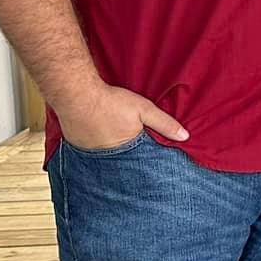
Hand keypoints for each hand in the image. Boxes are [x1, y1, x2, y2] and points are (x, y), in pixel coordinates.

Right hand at [56, 83, 187, 151]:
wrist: (76, 95)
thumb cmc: (110, 102)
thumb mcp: (143, 110)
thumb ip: (164, 123)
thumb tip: (184, 137)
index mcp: (125, 151)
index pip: (140, 163)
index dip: (146, 162)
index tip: (153, 166)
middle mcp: (106, 158)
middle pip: (122, 162)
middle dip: (129, 161)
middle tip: (133, 159)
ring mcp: (89, 155)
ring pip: (105, 158)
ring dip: (111, 155)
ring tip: (115, 147)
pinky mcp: (76, 147)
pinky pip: (89, 152)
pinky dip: (95, 148)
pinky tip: (98, 140)